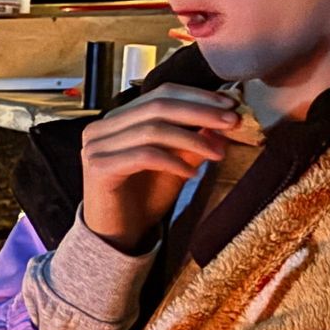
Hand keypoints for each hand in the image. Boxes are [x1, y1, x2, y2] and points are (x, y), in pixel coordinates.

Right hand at [79, 85, 248, 252]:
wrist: (117, 236)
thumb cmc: (144, 198)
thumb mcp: (175, 164)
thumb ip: (192, 141)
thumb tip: (222, 120)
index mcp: (118, 118)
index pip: (161, 93)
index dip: (198, 96)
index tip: (230, 104)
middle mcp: (101, 128)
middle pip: (158, 106)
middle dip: (201, 112)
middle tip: (232, 122)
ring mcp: (96, 147)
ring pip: (153, 130)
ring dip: (192, 139)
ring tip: (218, 152)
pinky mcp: (99, 168)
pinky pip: (144, 156)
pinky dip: (173, 161)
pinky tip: (192, 173)